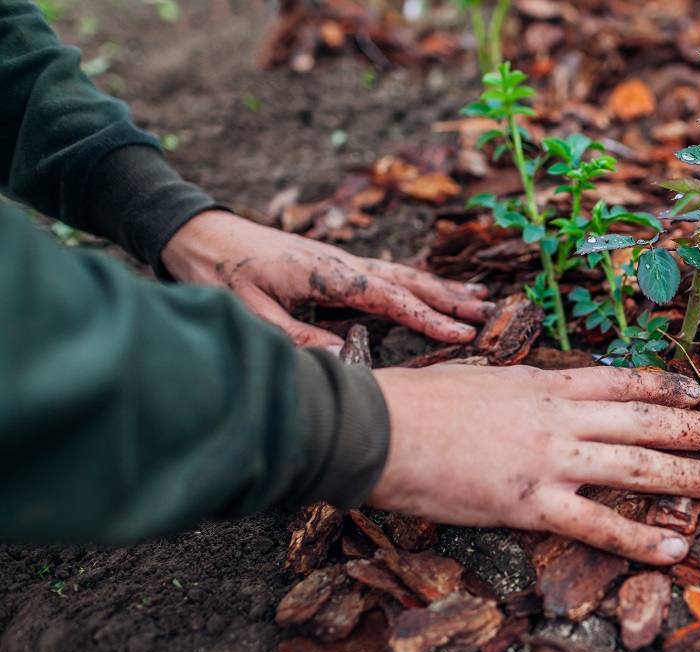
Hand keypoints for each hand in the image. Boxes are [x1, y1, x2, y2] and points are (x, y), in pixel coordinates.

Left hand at [160, 210, 493, 346]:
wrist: (199, 234)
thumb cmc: (222, 272)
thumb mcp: (254, 312)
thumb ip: (299, 337)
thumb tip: (345, 359)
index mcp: (329, 273)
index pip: (390, 299)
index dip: (428, 318)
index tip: (463, 333)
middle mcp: (344, 264)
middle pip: (409, 281)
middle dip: (451, 299)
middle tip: (490, 311)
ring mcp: (342, 263)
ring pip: (402, 276)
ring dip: (440, 289)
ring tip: (478, 297)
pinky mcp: (335, 267)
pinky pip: (387, 277)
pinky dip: (415, 285)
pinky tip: (429, 291)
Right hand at [365, 365, 699, 564]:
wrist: (380, 427)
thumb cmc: (416, 401)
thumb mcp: (479, 378)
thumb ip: (519, 389)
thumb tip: (540, 391)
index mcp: (544, 384)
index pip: (621, 381)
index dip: (665, 384)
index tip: (698, 387)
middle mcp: (560, 418)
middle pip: (647, 419)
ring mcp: (551, 461)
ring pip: (639, 466)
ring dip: (694, 475)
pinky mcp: (532, 504)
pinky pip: (599, 525)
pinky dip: (642, 539)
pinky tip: (679, 547)